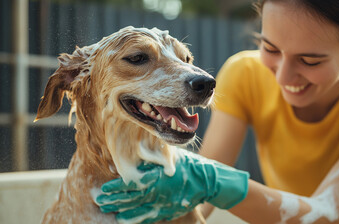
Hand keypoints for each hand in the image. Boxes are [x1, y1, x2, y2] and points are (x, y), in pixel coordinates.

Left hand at [96, 148, 248, 223]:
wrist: (206, 181)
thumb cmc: (188, 165)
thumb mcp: (171, 157)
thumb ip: (154, 158)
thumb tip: (136, 152)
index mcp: (158, 176)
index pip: (133, 183)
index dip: (117, 187)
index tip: (104, 188)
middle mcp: (158, 191)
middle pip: (131, 197)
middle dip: (114, 199)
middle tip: (99, 200)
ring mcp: (162, 203)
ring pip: (137, 208)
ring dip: (120, 209)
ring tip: (106, 209)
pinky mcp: (167, 211)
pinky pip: (148, 217)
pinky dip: (135, 219)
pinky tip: (123, 219)